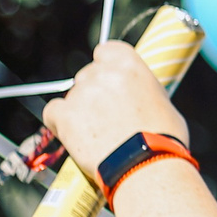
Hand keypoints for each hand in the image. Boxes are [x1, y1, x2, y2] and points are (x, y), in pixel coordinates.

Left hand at [42, 41, 189, 178]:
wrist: (147, 165)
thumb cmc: (163, 139)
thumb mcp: (163, 102)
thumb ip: (143, 90)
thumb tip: (138, 94)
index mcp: (128, 64)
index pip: (105, 51)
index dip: (104, 66)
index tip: (108, 80)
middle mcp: (102, 74)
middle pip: (87, 75)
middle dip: (94, 93)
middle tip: (106, 116)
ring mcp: (82, 94)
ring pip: (72, 96)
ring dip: (80, 111)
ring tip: (96, 135)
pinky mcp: (66, 116)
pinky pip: (53, 112)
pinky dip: (60, 123)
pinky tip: (73, 135)